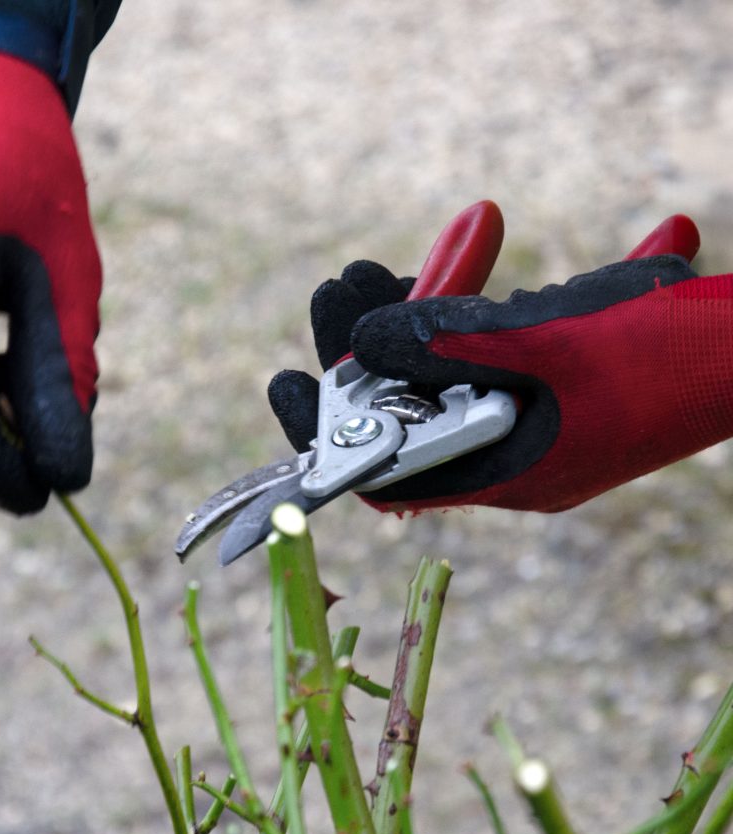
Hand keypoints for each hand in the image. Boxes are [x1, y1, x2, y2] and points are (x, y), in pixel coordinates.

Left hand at [269, 213, 726, 512]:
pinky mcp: (573, 378)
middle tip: (345, 284)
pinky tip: (485, 234)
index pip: (390, 470)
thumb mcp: (554, 342)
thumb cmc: (678, 357)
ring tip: (415, 249)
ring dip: (438, 303)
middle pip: (419, 406)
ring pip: (464, 365)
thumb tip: (361, 341)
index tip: (284, 382)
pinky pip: (518, 340)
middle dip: (379, 343)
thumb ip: (456, 341)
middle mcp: (516, 451)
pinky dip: (503, 296)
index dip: (330, 435)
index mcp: (506, 470)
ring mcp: (545, 417)